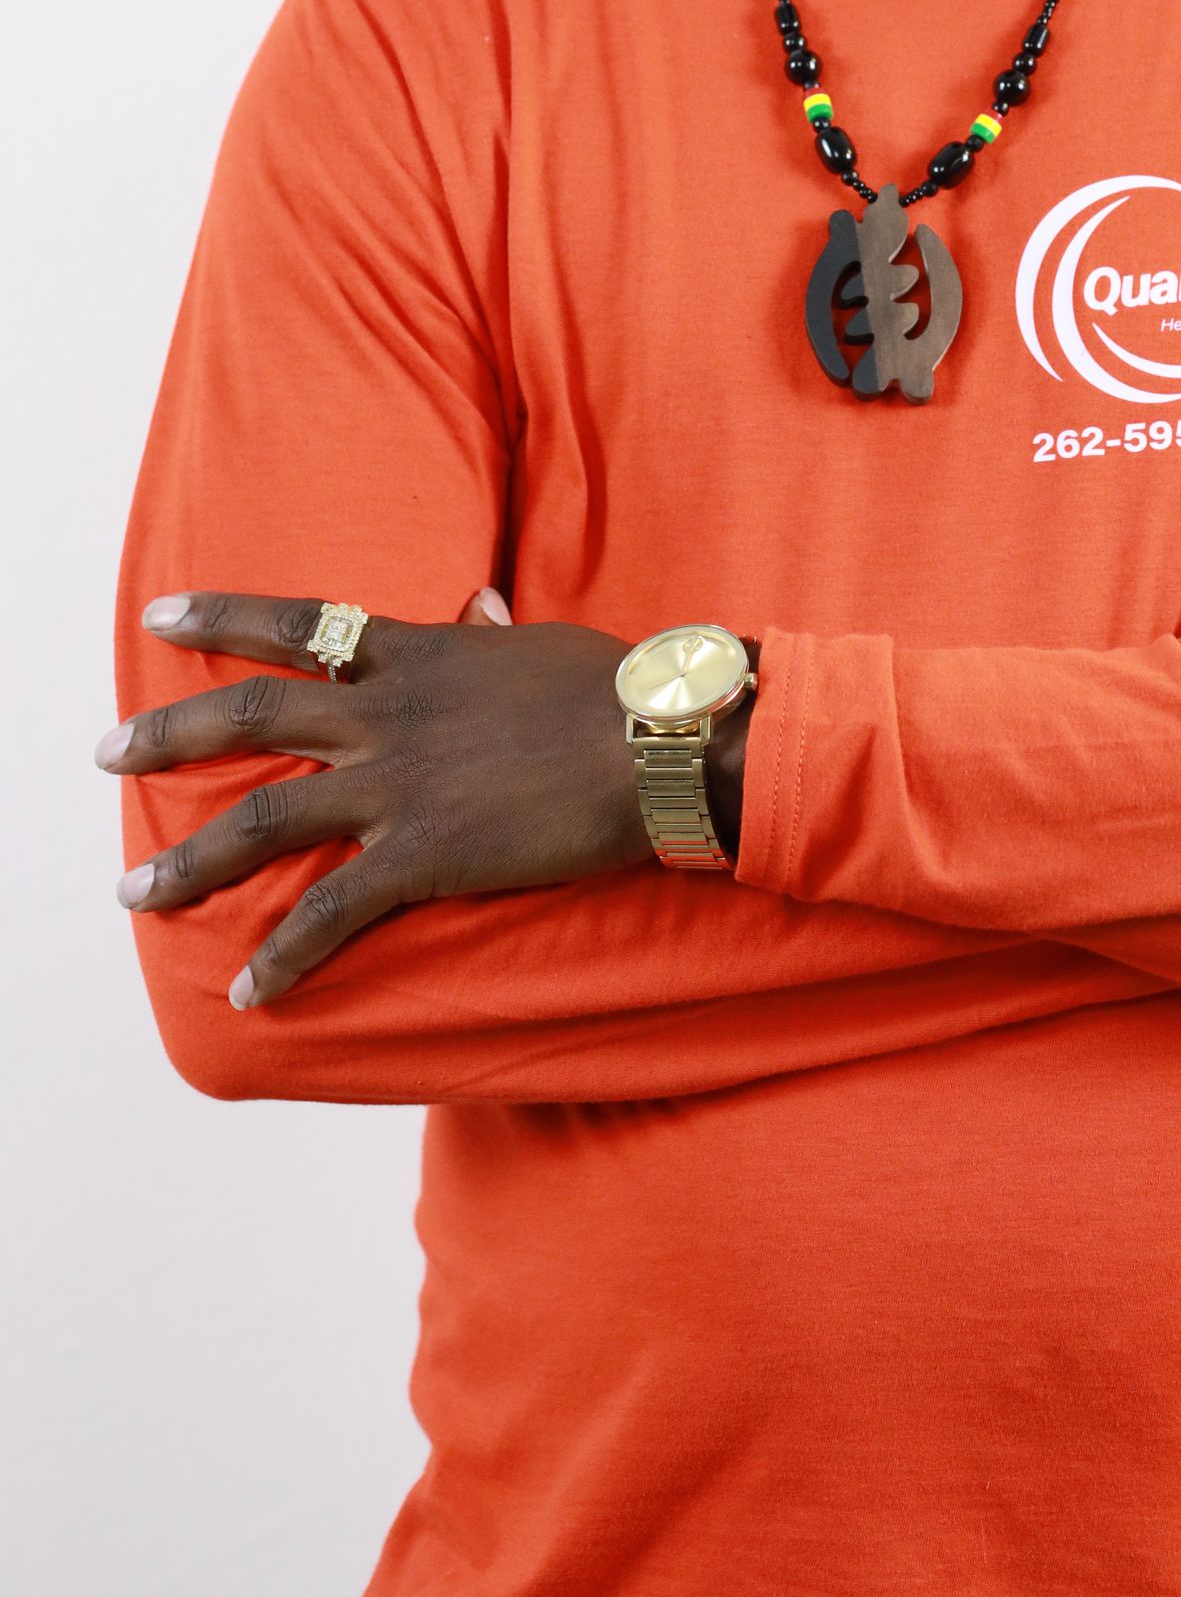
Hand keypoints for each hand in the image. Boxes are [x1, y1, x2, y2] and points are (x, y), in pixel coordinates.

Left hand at [98, 589, 655, 1006]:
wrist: (656, 744)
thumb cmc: (614, 689)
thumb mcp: (538, 646)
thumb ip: (490, 634)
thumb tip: (480, 604)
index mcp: (413, 654)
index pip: (298, 625)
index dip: (222, 617)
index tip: (159, 616)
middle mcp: (385, 715)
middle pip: (249, 718)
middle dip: (167, 735)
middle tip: (107, 754)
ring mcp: (397, 786)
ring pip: (262, 820)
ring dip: (188, 860)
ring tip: (133, 889)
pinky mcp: (422, 855)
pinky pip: (330, 914)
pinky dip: (283, 956)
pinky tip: (250, 991)